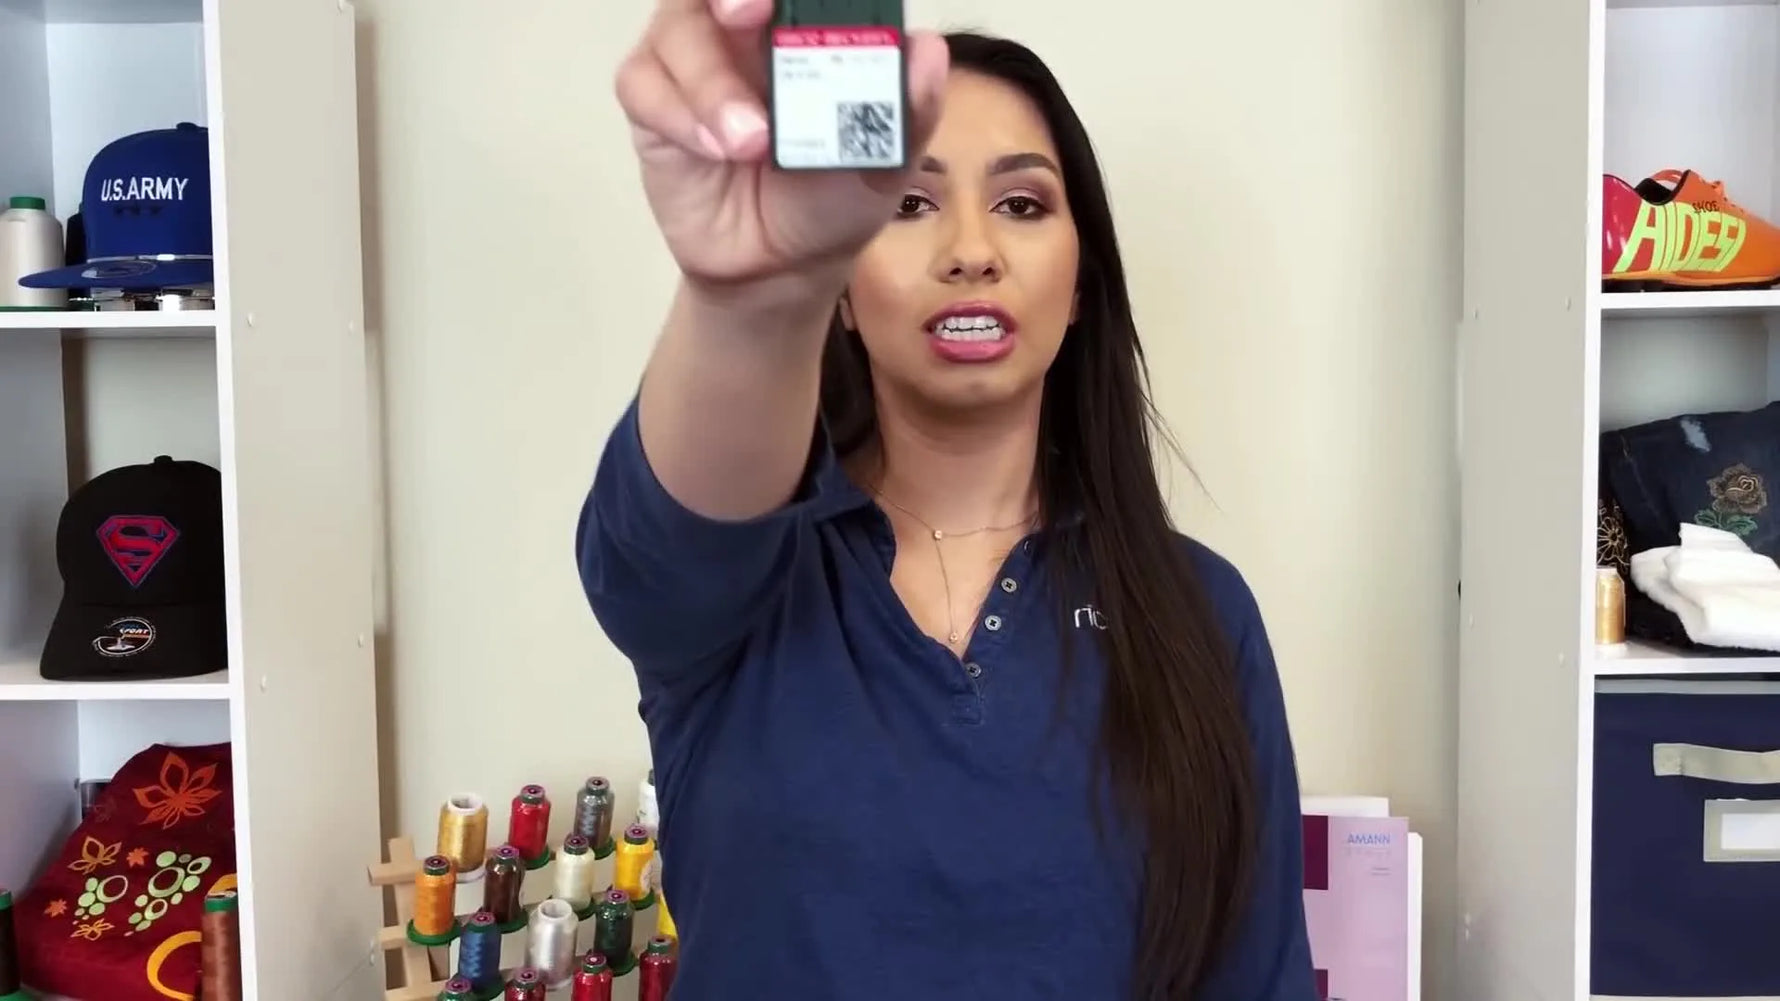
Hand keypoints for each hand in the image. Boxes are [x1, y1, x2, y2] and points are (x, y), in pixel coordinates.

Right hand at [615, 0, 949, 298]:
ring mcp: (694, 56)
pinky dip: (679, 113)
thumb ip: (907, 110)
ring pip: (679, 29)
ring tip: (751, 144)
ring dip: (712, 83)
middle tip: (748, 14)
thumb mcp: (884, 163)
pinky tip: (714, 150)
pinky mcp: (653, 98)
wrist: (781, 269)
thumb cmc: (833, 197)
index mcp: (804, 24)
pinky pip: (645, 83)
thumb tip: (927, 50)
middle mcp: (745, 26)